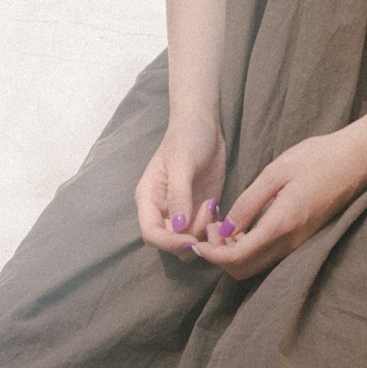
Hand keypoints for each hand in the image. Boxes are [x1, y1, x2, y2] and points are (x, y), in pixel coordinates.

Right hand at [135, 114, 225, 256]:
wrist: (204, 124)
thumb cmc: (186, 138)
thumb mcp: (182, 162)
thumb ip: (179, 194)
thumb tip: (178, 227)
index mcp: (149, 199)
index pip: (151, 234)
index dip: (169, 243)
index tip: (191, 241)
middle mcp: (164, 210)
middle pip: (170, 243)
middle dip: (189, 239)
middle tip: (208, 216)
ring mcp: (184, 212)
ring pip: (189, 241)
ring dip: (203, 233)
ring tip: (212, 205)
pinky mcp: (201, 210)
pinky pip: (205, 232)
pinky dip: (213, 228)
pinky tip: (217, 207)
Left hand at [193, 131, 366, 280]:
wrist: (355, 160)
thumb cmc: (316, 158)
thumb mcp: (277, 171)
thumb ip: (249, 202)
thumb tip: (225, 229)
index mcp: (282, 224)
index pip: (238, 257)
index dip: (213, 255)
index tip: (197, 242)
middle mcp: (290, 242)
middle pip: (244, 269)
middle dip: (220, 256)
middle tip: (210, 228)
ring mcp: (299, 243)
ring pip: (257, 265)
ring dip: (234, 253)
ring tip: (222, 225)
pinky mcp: (303, 238)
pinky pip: (269, 255)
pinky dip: (249, 248)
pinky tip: (242, 226)